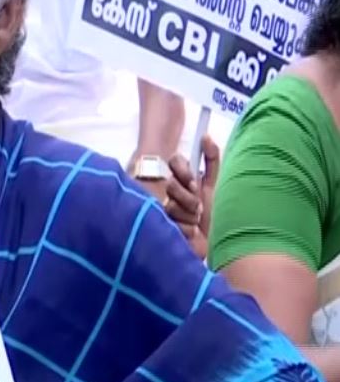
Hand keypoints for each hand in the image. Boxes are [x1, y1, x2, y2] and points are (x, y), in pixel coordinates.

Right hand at [163, 135, 220, 259]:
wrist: (221, 246)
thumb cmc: (219, 215)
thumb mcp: (217, 185)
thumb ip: (212, 160)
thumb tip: (205, 136)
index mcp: (183, 179)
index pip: (175, 163)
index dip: (183, 172)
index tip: (195, 184)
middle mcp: (170, 191)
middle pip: (170, 183)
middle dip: (187, 197)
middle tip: (198, 208)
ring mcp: (163, 209)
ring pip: (168, 202)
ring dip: (187, 213)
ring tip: (196, 222)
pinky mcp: (159, 225)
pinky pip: (166, 218)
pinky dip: (183, 226)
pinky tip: (190, 232)